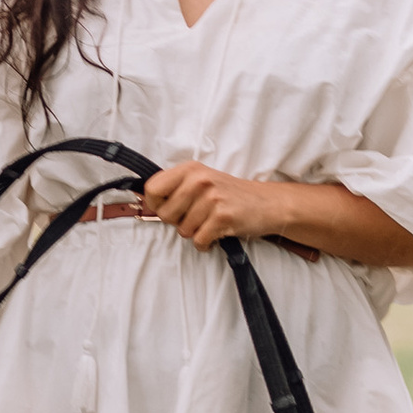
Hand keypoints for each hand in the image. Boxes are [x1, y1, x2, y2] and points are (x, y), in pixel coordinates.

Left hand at [139, 158, 285, 248]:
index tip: (169, 208)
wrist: (268, 203)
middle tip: (197, 217)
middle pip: (165, 214)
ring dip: (195, 233)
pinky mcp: (223, 217)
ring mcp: (211, 198)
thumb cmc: (230, 195)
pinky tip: (217, 233)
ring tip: (210, 223)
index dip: (156, 204)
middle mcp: (199, 180)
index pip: (152, 188)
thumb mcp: (202, 181)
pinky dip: (206, 243)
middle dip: (178, 223)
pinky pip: (199, 241)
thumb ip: (176, 188)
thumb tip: (144, 202)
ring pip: (183, 231)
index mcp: (189, 169)